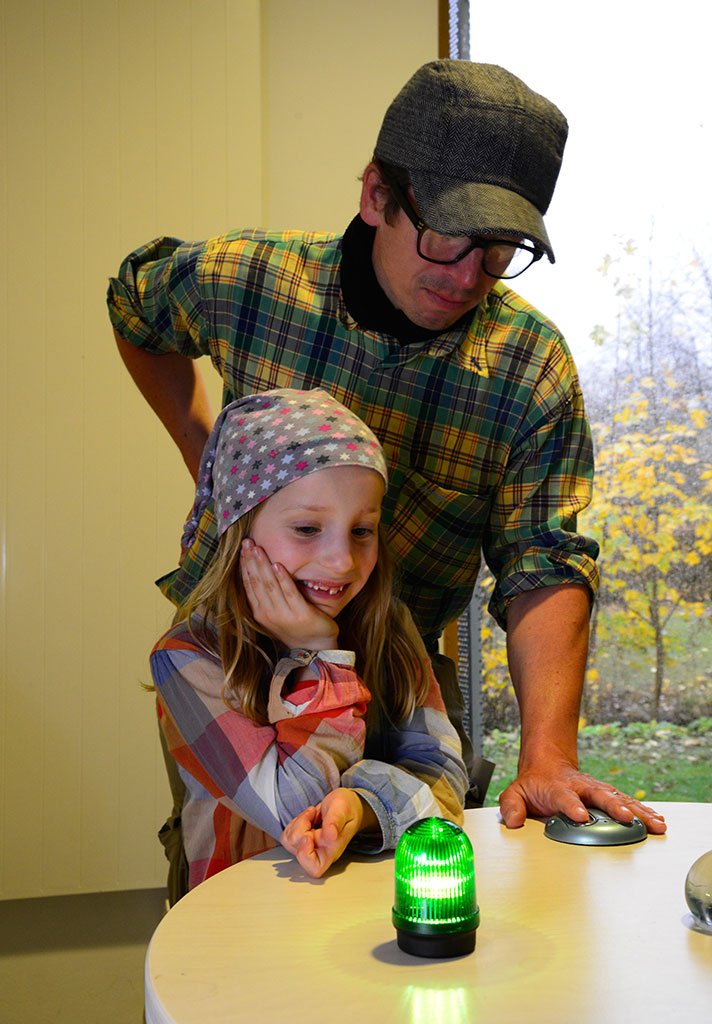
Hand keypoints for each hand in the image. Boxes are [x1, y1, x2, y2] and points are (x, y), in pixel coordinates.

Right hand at [240, 539, 338, 650]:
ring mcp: (283, 615)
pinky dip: (283, 579)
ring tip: (258, 548)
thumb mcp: (276, 613)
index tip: (244, 547)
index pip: (249, 584)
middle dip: (251, 560)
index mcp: (260, 612)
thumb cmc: (296, 627)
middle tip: (247, 542)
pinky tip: (278, 565)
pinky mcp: (300, 615)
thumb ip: (267, 596)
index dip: (245, 564)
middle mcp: (268, 614)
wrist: (316, 648)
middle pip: (257, 582)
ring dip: (263, 565)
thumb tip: (258, 571)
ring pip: (270, 585)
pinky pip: (290, 593)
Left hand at [281, 788, 378, 877]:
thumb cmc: (347, 808)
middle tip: (312, 816)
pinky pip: (288, 835)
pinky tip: (308, 816)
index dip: (305, 855)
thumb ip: (335, 821)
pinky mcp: (302, 839)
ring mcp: (310, 846)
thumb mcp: (342, 809)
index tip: (308, 835)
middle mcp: (320, 852)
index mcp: (332, 851)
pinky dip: (294, 822)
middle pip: (298, 853)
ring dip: (297, 823)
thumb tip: (331, 835)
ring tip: (312, 814)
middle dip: (299, 830)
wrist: (346, 803)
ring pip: (290, 842)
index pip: (315, 868)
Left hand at [499, 758, 666, 833]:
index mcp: (557, 788)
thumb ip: (511, 806)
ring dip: (637, 811)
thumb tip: (513, 821)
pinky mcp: (608, 796)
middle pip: (599, 795)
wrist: (549, 763)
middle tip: (625, 817)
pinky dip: (644, 812)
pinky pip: (628, 803)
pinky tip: (658, 821)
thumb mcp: (515, 792)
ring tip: (654, 823)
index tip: (580, 817)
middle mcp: (581, 787)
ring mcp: (596, 790)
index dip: (571, 806)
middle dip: (613, 806)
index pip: (563, 796)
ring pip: (619, 799)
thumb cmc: (535, 783)